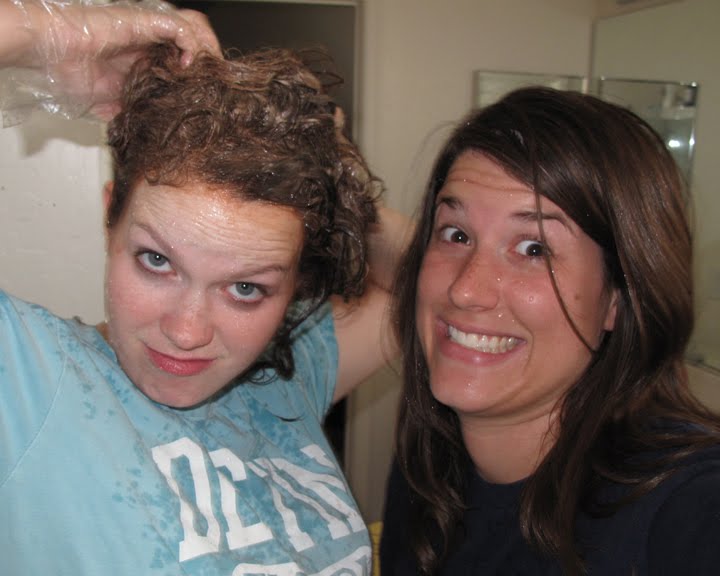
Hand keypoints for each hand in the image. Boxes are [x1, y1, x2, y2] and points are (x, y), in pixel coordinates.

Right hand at [1, 0, 220, 120]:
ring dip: (207, 52)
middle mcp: (153, 43)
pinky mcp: (145, 23)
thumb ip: (134, 113)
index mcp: (149, 59)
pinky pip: (180, 27)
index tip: (212, 100)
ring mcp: (151, 32)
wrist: (50, 53)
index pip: (189, 62)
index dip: (205, 78)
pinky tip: (188, 65)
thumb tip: (150, 135)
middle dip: (213, 65)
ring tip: (208, 75)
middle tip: (218, 87)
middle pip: (199, 44)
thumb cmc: (72, 73)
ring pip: (196, 31)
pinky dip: (191, 45)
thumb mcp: (113, 104)